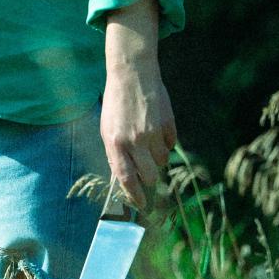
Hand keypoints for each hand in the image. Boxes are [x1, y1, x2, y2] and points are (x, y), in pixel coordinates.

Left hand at [100, 62, 176, 212]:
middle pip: (149, 175)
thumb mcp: (107, 128)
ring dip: (157, 157)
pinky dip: (166, 142)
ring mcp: (153, 131)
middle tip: (146, 170)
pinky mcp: (168, 123)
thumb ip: (116, 153)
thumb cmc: (116, 103)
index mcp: (115, 142)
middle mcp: (134, 139)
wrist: (132, 74)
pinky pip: (171, 144)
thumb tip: (125, 178)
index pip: (126, 177)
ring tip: (148, 140)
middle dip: (149, 178)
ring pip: (162, 161)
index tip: (141, 204)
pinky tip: (157, 128)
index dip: (135, 195)